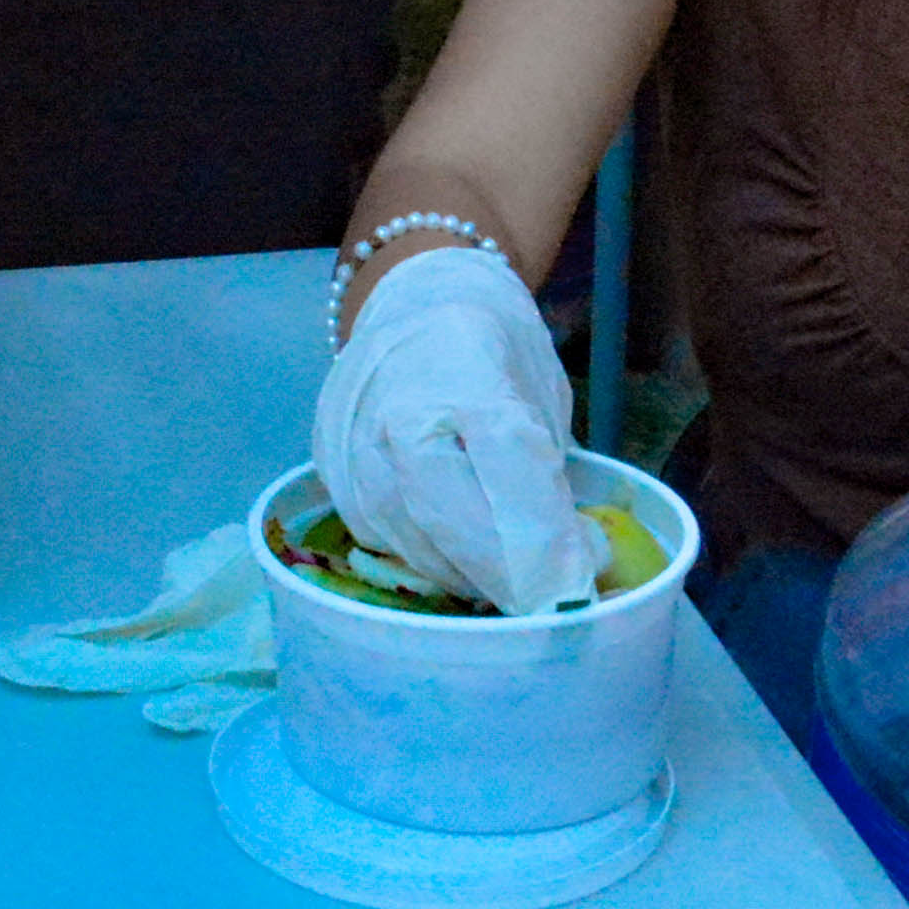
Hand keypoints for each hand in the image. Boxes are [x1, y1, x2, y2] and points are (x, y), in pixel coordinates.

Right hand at [310, 247, 599, 611]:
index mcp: (465, 374)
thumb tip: (570, 566)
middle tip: (548, 603)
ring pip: (414, 543)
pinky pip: (384, 539)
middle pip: (450, 521)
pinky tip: (462, 558)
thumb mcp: (541, 396)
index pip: (509, 469)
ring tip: (512, 581)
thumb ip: (546, 475)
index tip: (579, 586)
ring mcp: (352, 445)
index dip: (545, 541)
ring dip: (471, 577)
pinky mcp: (330, 474)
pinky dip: (431, 560)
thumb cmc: (493, 351)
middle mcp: (396, 412)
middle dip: (507, 577)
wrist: (412, 304)